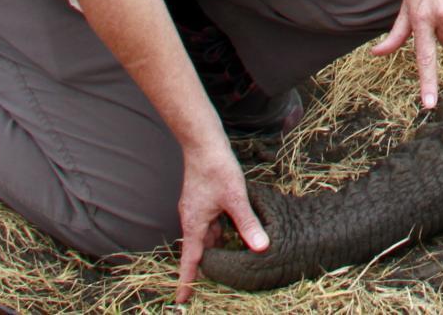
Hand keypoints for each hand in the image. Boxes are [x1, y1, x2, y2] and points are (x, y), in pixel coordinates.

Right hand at [174, 140, 263, 304]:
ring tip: (231, 257)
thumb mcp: (236, 198)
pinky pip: (209, 222)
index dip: (187, 281)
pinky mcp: (202, 199)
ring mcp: (195, 208)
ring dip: (217, 244)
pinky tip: (232, 228)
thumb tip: (261, 248)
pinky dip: (219, 229)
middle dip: (207, 263)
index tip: (182, 301)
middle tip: (218, 277)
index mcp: (194, 223)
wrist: (204, 143)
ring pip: (207, 234)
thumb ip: (247, 224)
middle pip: (199, 248)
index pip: (191, 259)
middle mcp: (191, 218)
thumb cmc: (217, 168)